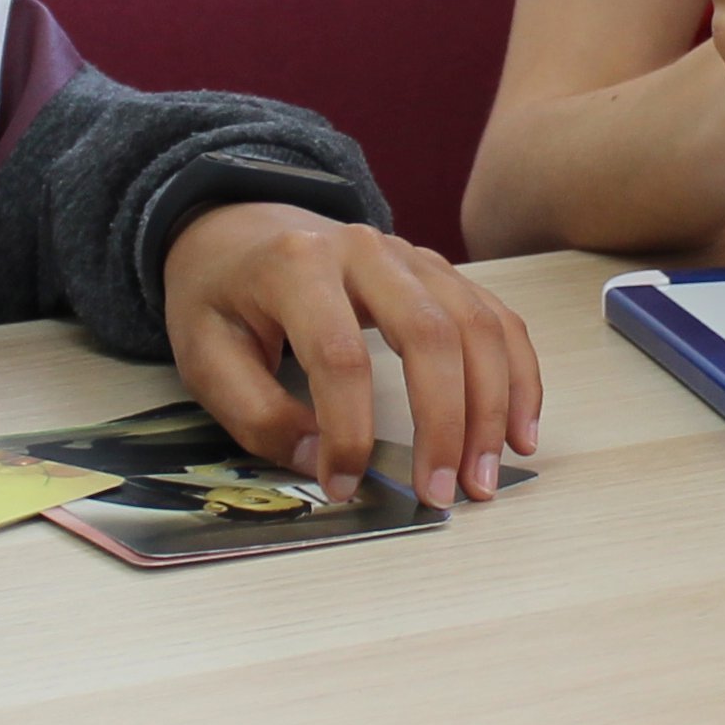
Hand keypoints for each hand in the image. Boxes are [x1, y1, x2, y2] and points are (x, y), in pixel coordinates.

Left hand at [162, 202, 543, 510]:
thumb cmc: (222, 297)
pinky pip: (496, 317)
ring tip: (484, 478)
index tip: (343, 485)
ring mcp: (411, 255)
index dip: (348, 431)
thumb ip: (255, 414)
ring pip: (475, 324)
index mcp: (297, 266)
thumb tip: (318, 462)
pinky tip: (519, 430)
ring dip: (492, 407)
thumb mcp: (205, 355)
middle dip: (445, 422)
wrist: (239, 230)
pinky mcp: (439, 272)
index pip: (339, 355)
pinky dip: (518, 375)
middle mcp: (365, 250)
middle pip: (429, 332)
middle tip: (444, 495)